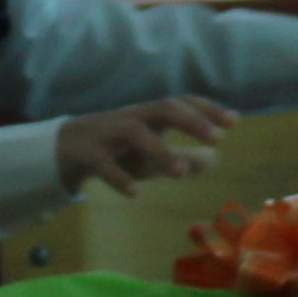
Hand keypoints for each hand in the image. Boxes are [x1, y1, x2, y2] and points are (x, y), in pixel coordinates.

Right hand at [54, 95, 230, 198]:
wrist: (62, 150)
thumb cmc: (116, 150)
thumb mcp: (151, 156)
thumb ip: (182, 158)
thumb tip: (215, 161)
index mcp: (148, 116)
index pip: (181, 103)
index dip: (207, 109)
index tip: (235, 122)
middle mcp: (131, 117)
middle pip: (162, 107)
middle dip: (190, 120)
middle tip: (216, 138)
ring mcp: (107, 133)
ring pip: (134, 130)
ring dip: (159, 149)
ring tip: (180, 173)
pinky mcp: (86, 153)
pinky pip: (102, 161)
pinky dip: (118, 176)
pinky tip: (135, 193)